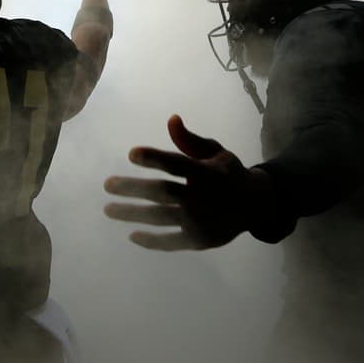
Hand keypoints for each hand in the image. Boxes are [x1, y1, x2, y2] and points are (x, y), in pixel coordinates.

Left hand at [103, 115, 263, 250]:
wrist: (256, 205)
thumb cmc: (227, 174)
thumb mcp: (215, 152)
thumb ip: (191, 141)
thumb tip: (171, 119)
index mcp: (206, 172)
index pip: (176, 164)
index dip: (154, 158)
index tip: (131, 154)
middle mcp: (202, 197)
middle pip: (161, 192)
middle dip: (132, 188)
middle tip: (107, 185)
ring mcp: (200, 221)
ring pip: (160, 218)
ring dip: (132, 214)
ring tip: (109, 210)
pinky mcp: (199, 240)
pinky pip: (171, 242)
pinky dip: (151, 241)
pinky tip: (132, 235)